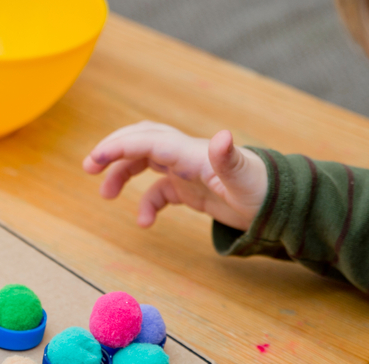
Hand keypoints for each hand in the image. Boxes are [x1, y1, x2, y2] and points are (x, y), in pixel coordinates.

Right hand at [83, 121, 268, 230]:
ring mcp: (186, 171)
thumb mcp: (245, 179)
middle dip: (113, 150)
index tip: (94, 158)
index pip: (148, 142)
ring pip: (144, 162)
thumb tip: (221, 136)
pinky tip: (144, 223)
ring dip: (122, 174)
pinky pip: (159, 191)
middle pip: (141, 141)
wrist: (280, 204)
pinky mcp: (189, 188)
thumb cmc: (264, 190)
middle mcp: (186, 156)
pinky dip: (146, 204)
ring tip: (105, 195)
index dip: (119, 147)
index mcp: (192, 153)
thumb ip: (228, 158)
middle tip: (88, 166)